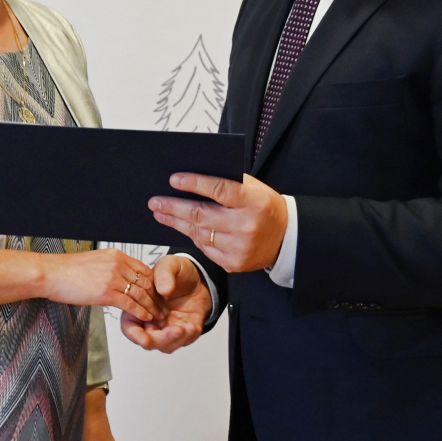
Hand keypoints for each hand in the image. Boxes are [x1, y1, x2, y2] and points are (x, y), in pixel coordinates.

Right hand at [40, 248, 165, 321]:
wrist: (51, 274)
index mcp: (116, 255)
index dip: (153, 284)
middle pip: (146, 281)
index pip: (143, 269)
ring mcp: (113, 277)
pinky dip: (141, 312)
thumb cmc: (67, 271)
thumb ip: (110, 268)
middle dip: (156, 297)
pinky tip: (146, 318)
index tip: (158, 295)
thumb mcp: (94, 263)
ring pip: (141, 294)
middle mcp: (117, 264)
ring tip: (158, 317)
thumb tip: (118, 278)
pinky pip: (130, 304)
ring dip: (152, 307)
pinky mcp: (106, 292)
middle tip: (163, 308)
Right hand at [121, 255, 211, 352]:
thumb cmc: (178, 271)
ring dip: (176, 340)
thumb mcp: (169, 265)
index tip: (146, 335)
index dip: (135, 335)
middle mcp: (151, 321)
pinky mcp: (182, 331)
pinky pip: (183, 341)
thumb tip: (164, 290)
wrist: (200, 277)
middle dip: (161, 339)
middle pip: (148, 341)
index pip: (130, 327)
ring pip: (166, 345)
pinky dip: (188, 337)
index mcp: (140, 307)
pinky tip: (193, 326)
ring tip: (187, 327)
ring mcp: (166, 328)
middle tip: (175, 329)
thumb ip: (164, 274)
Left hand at [150, 173, 287, 272]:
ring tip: (160, 212)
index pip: (220, 190)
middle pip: (202, 215)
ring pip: (199, 233)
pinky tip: (180, 226)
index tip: (173, 179)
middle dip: (174, 207)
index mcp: (254, 202)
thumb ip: (228, 181)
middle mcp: (246, 226)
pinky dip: (191, 236)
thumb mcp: (254, 188)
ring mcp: (239, 248)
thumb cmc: (265, 207)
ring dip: (176, 222)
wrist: (286, 239)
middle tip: (155, 201)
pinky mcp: (233, 264)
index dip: (195, 183)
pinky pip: (205, 248)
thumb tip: (192, 177)